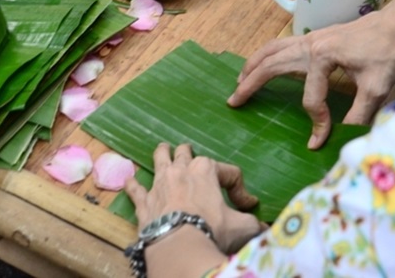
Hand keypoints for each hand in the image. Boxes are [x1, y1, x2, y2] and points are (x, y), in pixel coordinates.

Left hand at [125, 143, 264, 253]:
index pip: (230, 173)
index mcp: (207, 170)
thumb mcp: (242, 226)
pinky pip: (136, 189)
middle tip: (189, 152)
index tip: (246, 206)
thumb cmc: (212, 230)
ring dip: (162, 154)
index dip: (240, 190)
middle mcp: (181, 171)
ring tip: (162, 148)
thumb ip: (254, 224)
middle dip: (188, 153)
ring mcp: (160, 184)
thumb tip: (266, 229)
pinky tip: (129, 180)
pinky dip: (133, 185)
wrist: (179, 246)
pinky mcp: (144, 202)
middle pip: (185, 154)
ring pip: (160, 161)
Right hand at [227, 11, 394, 149]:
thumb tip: (340, 139)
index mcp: (322, 56)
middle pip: (272, 64)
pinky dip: (267, 55)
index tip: (319, 141)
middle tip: (234, 101)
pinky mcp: (315, 38)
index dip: (315, 122)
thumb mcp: (376, 88)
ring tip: (240, 81)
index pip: (311, 99)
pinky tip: (264, 64)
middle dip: (251, 83)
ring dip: (254, 65)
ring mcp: (310, 38)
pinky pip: (282, 46)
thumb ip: (357, 115)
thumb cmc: (387, 53)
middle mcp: (310, 44)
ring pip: (272, 50)